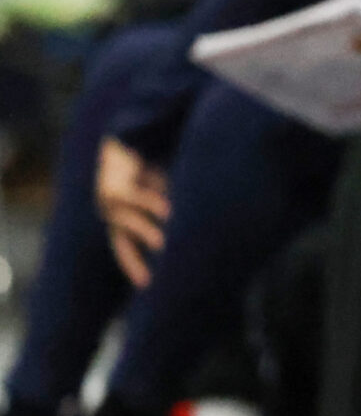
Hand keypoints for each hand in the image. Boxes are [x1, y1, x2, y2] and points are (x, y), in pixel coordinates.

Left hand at [95, 138, 168, 288]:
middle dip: (136, 259)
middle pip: (123, 240)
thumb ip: (171, 206)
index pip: (125, 246)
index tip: (147, 284)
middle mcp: (111, 210)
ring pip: (129, 221)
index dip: (135, 264)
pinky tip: (168, 211)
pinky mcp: (115, 181)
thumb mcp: (159, 188)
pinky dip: (151, 204)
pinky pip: (134, 197)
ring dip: (147, 233)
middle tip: (153, 279)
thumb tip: (196, 223)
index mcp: (119, 214)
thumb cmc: (148, 161)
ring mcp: (109, 198)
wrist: (127, 132)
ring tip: (165, 245)